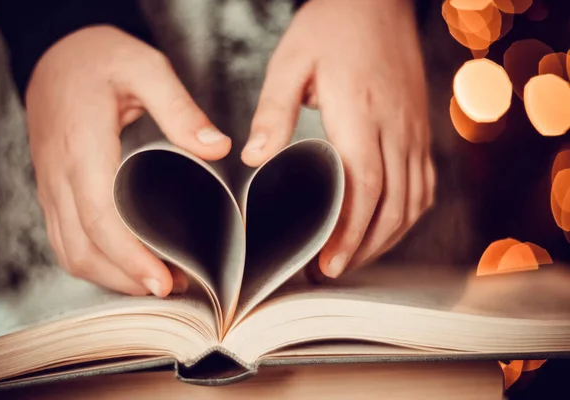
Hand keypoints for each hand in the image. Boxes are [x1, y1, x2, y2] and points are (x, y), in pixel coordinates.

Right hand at [26, 26, 230, 295]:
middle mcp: (59, 173)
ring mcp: (51, 184)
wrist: (56, 54)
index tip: (164, 281)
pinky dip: (93, 261)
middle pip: (82, 247)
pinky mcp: (53, 188)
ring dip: (108, 276)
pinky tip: (124, 265)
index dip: (130, 257)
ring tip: (154, 281)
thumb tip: (217, 148)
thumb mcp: (145, 67)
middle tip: (173, 287)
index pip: (100, 217)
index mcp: (82, 146)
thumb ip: (179, 108)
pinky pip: (64, 238)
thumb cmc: (102, 59)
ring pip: (69, 250)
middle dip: (125, 278)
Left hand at [241, 0, 434, 277]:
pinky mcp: (419, 127)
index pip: (363, 187)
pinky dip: (408, 213)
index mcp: (360, 114)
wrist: (377, 0)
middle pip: (392, 204)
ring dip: (388, 236)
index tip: (329, 262)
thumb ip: (274, 112)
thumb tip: (254, 158)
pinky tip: (388, 225)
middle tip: (334, 270)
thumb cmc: (331, 27)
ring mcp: (413, 129)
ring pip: (413, 199)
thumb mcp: (291, 62)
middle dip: (365, 246)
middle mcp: (394, 127)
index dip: (349, 232)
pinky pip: (424, 182)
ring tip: (357, 256)